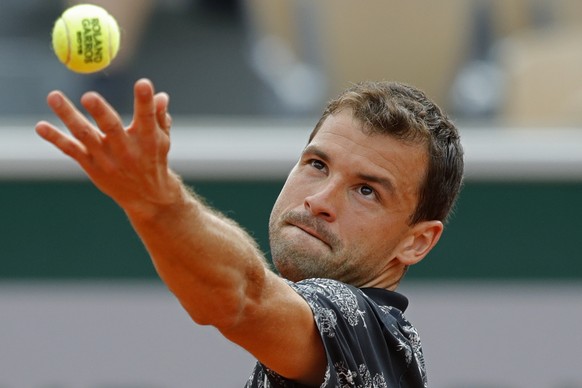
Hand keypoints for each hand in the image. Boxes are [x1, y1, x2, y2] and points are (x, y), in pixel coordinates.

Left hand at [35, 78, 180, 216]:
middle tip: (89, 96)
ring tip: (54, 96)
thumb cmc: (153, 160)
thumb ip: (159, 116)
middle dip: (100, 111)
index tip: (143, 83)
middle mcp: (127, 149)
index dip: (145, 100)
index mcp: (148, 139)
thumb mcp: (162, 139)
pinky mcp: (92, 166)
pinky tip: (41, 126)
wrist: (146, 196)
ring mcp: (107, 159)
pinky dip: (55, 138)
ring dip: (68, 116)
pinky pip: (71, 150)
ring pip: (85, 134)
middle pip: (111, 127)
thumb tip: (161, 95)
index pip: (147, 117)